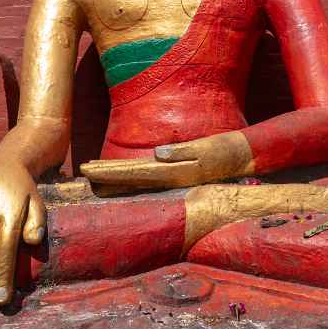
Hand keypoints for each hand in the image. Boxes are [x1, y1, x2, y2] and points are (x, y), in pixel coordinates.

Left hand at [81, 131, 252, 190]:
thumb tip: (157, 154)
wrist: (246, 158)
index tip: (87, 169)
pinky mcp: (178, 174)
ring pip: (137, 179)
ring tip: (94, 177)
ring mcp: (173, 177)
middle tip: (81, 172)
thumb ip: (182, 152)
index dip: (109, 171)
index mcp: (172, 171)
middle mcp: (169, 177)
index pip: (133, 171)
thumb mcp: (207, 149)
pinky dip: (131, 177)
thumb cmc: (227, 150)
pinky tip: (121, 178)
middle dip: (105, 176)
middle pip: (130, 177)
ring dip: (115, 178)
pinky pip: (148, 177)